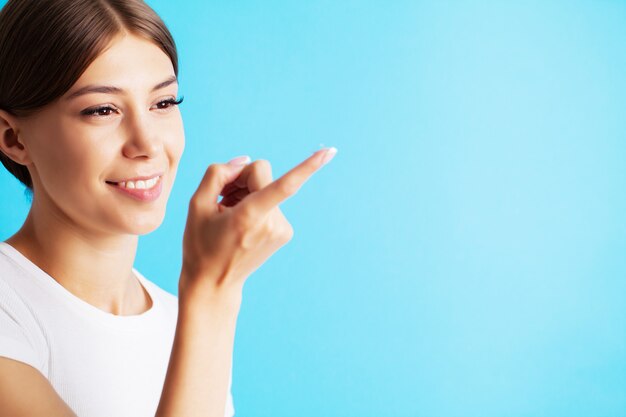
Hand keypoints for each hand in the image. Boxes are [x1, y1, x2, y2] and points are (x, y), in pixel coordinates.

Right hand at [179, 147, 336, 298]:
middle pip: (262, 175)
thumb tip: (245, 161)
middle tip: (222, 197)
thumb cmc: (201, 243)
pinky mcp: (285, 233)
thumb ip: (217, 174)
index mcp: (250, 216)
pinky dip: (255, 205)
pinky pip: (271, 202)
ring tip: (229, 213)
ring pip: (267, 188)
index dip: (307, 166)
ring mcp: (282, 229)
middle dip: (242, 179)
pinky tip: (240, 221)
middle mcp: (272, 223)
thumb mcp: (196, 205)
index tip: (329, 152)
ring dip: (247, 193)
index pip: (285, 185)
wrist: (214, 283)